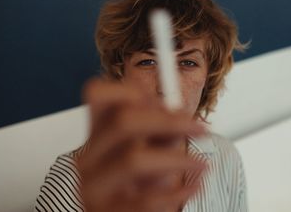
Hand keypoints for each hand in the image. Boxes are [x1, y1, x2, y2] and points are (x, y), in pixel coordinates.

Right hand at [77, 78, 206, 211]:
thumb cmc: (136, 181)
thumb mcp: (144, 148)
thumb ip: (158, 129)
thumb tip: (181, 114)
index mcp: (97, 134)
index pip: (97, 94)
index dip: (130, 90)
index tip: (164, 102)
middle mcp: (90, 157)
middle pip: (123, 122)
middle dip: (169, 121)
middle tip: (199, 128)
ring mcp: (94, 187)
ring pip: (134, 160)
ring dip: (177, 158)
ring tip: (200, 164)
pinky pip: (146, 200)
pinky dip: (177, 192)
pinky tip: (193, 186)